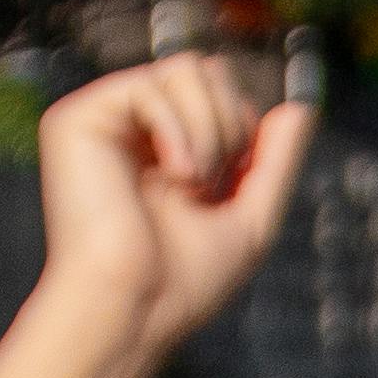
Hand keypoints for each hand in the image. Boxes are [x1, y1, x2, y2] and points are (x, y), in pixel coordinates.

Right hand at [30, 54, 318, 358]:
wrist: (134, 310)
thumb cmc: (184, 282)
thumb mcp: (251, 216)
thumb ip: (275, 160)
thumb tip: (300, 108)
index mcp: (164, 149)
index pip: (220, 95)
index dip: (242, 131)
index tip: (227, 187)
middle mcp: (132, 129)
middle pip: (206, 69)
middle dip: (229, 123)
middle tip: (209, 182)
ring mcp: (104, 120)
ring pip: (186, 67)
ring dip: (208, 128)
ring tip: (191, 181)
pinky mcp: (77, 119)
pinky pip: (152, 84)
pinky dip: (178, 128)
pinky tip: (174, 175)